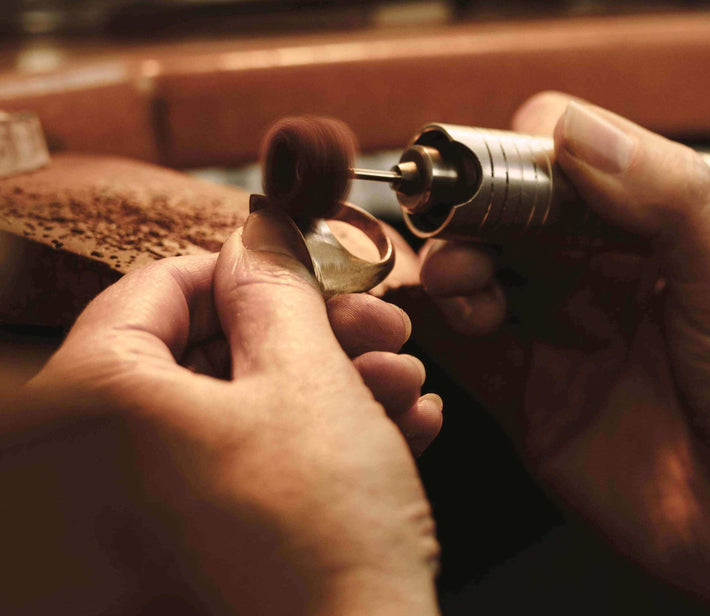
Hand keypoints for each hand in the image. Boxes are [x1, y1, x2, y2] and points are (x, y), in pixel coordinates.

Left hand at [3, 207, 440, 615]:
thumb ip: (275, 286)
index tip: (313, 271)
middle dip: (313, 335)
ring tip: (404, 388)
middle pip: (206, 351)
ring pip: (237, 409)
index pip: (157, 287)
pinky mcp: (187, 544)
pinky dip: (314, 443)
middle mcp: (90, 460)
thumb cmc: (323, 526)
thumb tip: (258, 234)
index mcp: (92, 403)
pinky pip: (245, 466)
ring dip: (333, 387)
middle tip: (379, 330)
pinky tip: (396, 429)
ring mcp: (137, 511)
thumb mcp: (307, 376)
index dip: (251, 267)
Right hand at [415, 92, 709, 613]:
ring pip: (480, 279)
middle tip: (452, 224)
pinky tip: (438, 326)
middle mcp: (604, 278)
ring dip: (451, 268)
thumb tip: (582, 131)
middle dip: (471, 212)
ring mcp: (565, 339)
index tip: (492, 174)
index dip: (521, 160)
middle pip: (509, 218)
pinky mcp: (535, 404)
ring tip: (458, 282)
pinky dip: (438, 334)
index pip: (568, 165)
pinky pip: (470, 356)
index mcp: (656, 232)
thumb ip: (673, 202)